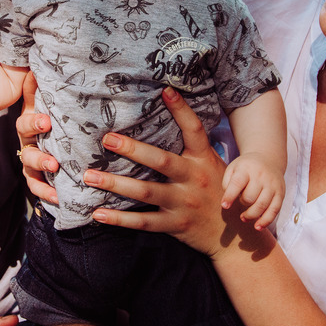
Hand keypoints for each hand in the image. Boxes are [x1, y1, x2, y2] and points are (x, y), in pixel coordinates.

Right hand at [16, 72, 59, 203]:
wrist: (54, 125)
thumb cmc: (52, 108)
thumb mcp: (45, 95)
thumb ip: (38, 84)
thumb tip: (35, 65)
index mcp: (29, 124)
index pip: (25, 124)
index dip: (34, 123)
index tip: (47, 122)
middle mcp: (28, 144)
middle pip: (27, 153)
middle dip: (39, 158)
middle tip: (54, 162)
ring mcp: (32, 162)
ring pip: (31, 172)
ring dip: (42, 178)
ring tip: (57, 186)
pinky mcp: (40, 176)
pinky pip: (38, 187)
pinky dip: (46, 194)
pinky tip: (59, 199)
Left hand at [84, 88, 268, 259]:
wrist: (236, 234)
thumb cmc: (218, 192)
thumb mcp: (213, 166)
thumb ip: (193, 149)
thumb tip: (166, 122)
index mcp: (203, 160)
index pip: (195, 130)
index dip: (182, 110)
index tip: (165, 91)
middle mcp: (194, 179)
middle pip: (161, 161)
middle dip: (132, 149)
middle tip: (107, 139)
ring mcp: (184, 203)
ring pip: (145, 191)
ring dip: (115, 183)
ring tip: (89, 176)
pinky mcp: (175, 225)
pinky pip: (143, 221)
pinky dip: (119, 219)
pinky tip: (98, 213)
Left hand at [221, 155, 285, 230]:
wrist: (268, 159)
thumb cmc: (245, 168)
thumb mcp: (233, 168)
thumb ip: (227, 183)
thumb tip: (227, 202)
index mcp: (246, 168)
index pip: (237, 183)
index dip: (230, 196)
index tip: (224, 206)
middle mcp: (261, 176)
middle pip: (250, 197)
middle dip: (242, 204)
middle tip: (239, 204)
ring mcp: (272, 185)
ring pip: (262, 206)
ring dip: (251, 215)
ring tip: (243, 218)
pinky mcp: (281, 193)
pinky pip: (274, 210)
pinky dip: (266, 221)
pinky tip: (258, 227)